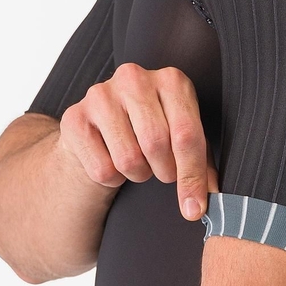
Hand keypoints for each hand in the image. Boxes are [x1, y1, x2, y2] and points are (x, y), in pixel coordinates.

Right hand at [59, 62, 219, 220]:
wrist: (99, 130)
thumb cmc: (150, 133)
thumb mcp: (181, 140)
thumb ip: (201, 165)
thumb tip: (210, 199)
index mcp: (171, 80)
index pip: (186, 133)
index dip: (192, 175)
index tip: (194, 207)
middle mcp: (135, 78)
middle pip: (156, 143)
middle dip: (165, 171)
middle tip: (163, 171)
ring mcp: (101, 94)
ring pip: (129, 158)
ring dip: (138, 174)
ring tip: (139, 162)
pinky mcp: (75, 116)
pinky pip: (102, 168)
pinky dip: (112, 178)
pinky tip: (112, 160)